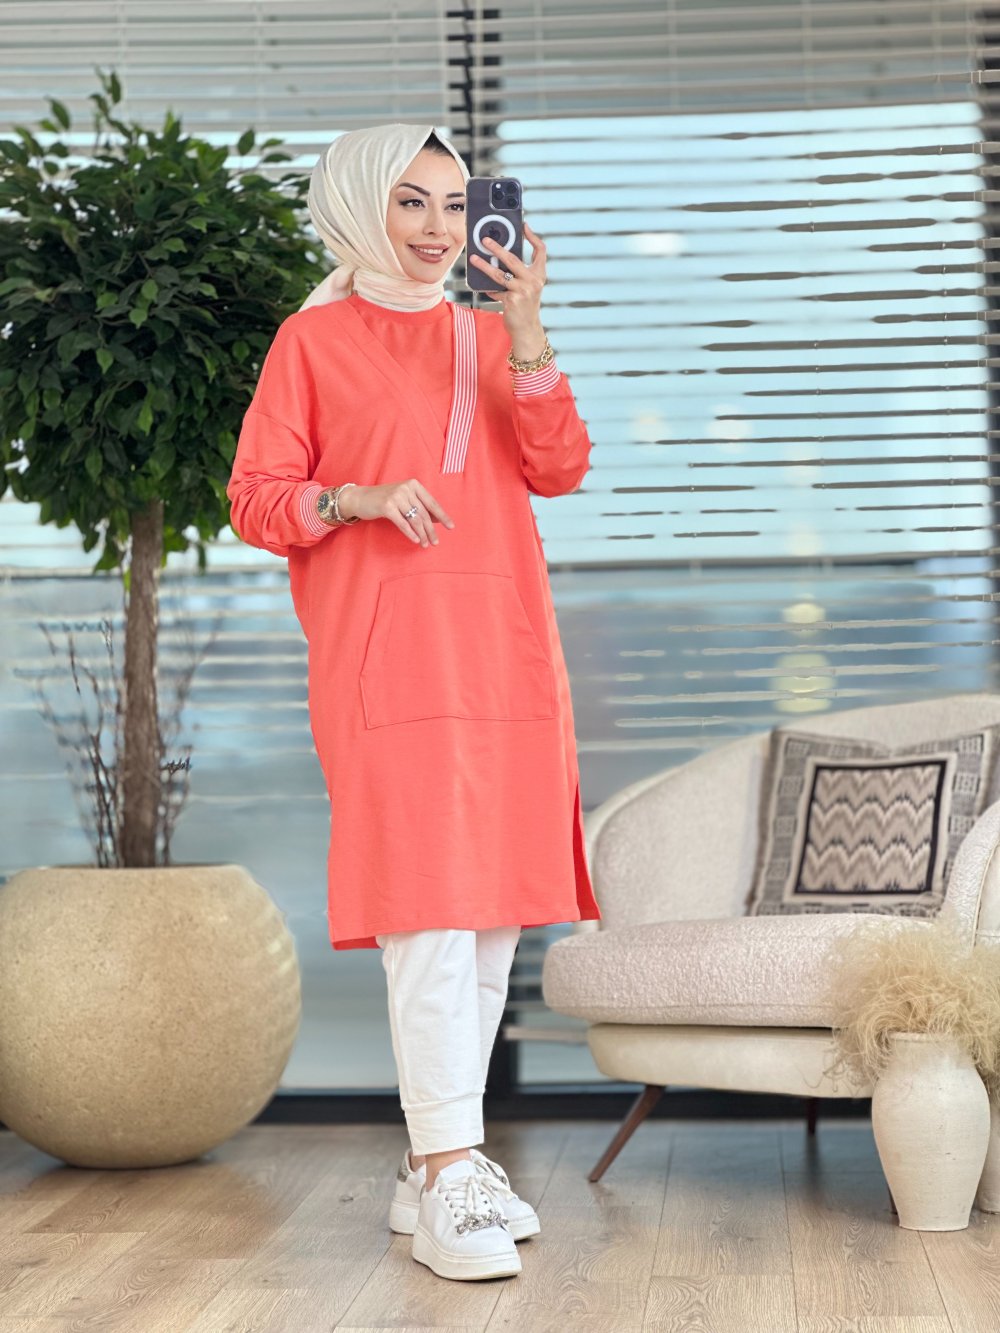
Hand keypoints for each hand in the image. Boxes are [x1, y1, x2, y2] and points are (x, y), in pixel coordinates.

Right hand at [339, 480, 454, 546]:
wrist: (360, 498)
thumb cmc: (384, 500)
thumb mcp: (404, 499)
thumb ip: (419, 506)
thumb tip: (438, 520)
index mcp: (414, 485)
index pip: (432, 503)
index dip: (442, 516)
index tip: (451, 527)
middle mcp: (406, 488)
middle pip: (424, 513)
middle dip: (431, 530)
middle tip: (435, 542)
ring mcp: (396, 496)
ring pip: (415, 519)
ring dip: (422, 534)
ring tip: (425, 544)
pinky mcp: (387, 506)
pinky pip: (403, 523)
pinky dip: (410, 533)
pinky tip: (416, 540)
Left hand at [469, 221, 546, 344]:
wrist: (527, 329)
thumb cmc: (525, 305)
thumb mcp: (528, 287)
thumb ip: (520, 273)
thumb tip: (499, 257)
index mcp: (539, 275)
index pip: (541, 251)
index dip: (533, 237)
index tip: (524, 225)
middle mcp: (533, 281)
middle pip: (513, 259)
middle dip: (497, 248)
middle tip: (484, 240)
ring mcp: (523, 291)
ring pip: (499, 274)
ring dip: (484, 266)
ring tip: (473, 259)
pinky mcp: (512, 300)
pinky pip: (495, 290)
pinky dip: (489, 289)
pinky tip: (483, 287)